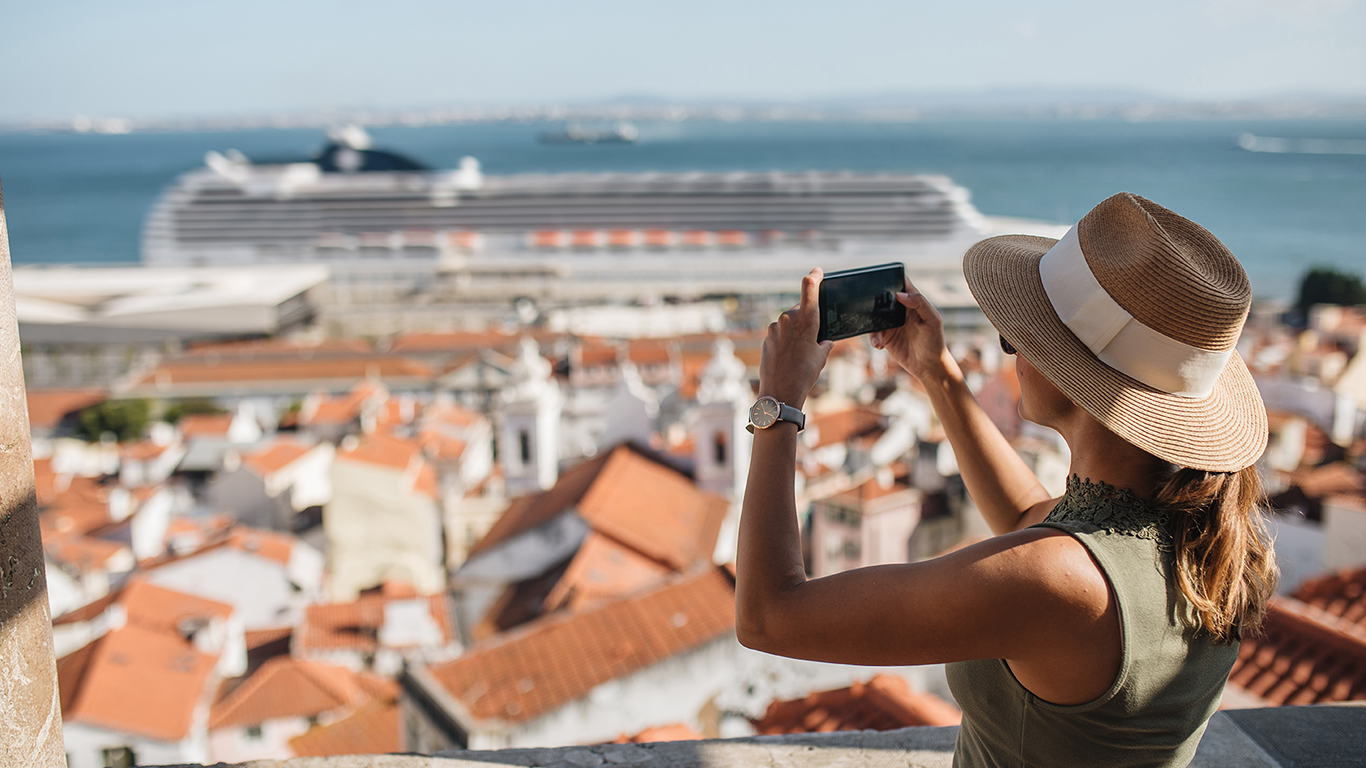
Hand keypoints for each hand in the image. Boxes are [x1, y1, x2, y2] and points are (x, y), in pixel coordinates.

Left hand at [758, 269, 833, 409]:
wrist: (780, 393)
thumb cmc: (804, 374)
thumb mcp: (821, 357)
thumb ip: (824, 343)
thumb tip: (825, 341)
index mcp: (806, 320)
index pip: (809, 288)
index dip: (814, 276)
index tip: (817, 271)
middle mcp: (788, 319)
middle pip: (799, 310)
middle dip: (806, 319)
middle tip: (812, 337)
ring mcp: (774, 328)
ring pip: (788, 323)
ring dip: (795, 332)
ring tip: (800, 353)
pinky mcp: (766, 338)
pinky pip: (779, 334)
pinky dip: (785, 340)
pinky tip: (789, 357)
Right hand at [869, 277, 952, 383]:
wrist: (929, 366)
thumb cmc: (935, 341)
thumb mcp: (933, 320)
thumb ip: (920, 303)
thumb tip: (900, 294)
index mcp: (913, 301)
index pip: (901, 284)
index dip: (892, 278)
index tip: (882, 279)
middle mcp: (901, 309)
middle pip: (883, 297)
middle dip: (874, 300)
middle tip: (871, 307)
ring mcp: (891, 322)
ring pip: (874, 315)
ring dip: (872, 323)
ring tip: (879, 336)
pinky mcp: (885, 336)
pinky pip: (873, 332)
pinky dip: (873, 338)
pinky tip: (880, 345)